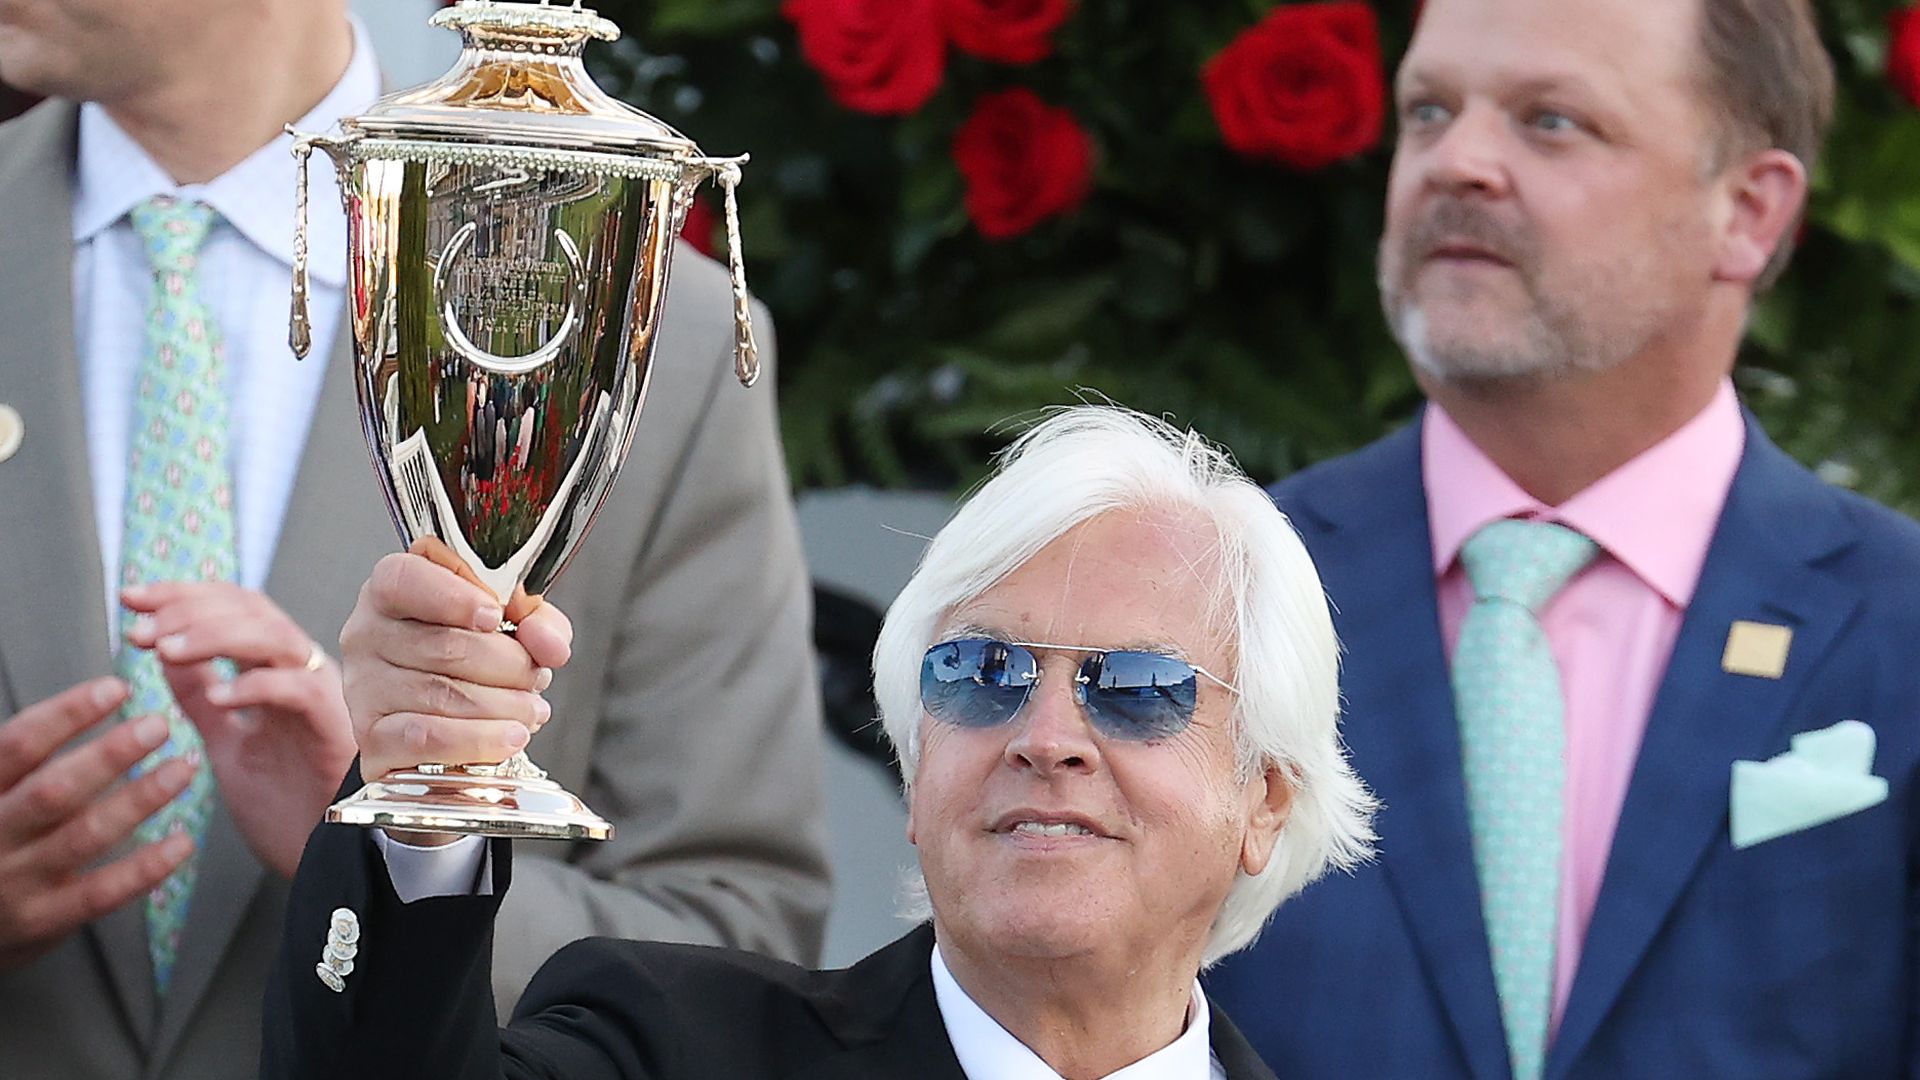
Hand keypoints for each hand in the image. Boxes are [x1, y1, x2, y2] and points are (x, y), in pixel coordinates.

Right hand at [0, 678, 195, 970]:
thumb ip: (30, 761)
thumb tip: (95, 700)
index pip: (18, 744)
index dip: (68, 713)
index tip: (117, 688)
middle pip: (54, 789)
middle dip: (110, 755)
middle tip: (160, 725)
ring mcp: (16, 881)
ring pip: (83, 836)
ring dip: (139, 800)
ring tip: (184, 769)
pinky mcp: (42, 921)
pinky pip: (100, 893)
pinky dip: (145, 867)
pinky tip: (183, 842)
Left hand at [122, 582, 356, 878]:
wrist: (328, 861)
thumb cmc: (288, 809)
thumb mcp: (227, 744)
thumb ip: (201, 698)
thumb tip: (165, 650)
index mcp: (275, 671)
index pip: (232, 608)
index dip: (182, 595)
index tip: (131, 599)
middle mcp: (301, 672)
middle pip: (252, 609)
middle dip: (190, 608)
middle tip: (142, 628)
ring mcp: (321, 695)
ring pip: (274, 636)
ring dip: (216, 634)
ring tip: (167, 649)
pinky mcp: (335, 727)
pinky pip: (298, 689)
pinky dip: (256, 685)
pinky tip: (218, 696)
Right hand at [338, 550, 571, 842]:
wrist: (436, 716)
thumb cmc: (471, 654)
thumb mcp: (510, 622)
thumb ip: (537, 622)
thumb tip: (549, 645)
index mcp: (393, 589)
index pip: (405, 579)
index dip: (455, 598)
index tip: (496, 618)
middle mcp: (367, 633)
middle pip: (444, 646)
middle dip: (509, 665)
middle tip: (536, 678)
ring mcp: (363, 687)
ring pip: (442, 695)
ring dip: (504, 706)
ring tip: (531, 709)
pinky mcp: (370, 738)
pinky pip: (426, 738)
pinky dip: (478, 740)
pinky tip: (510, 737)